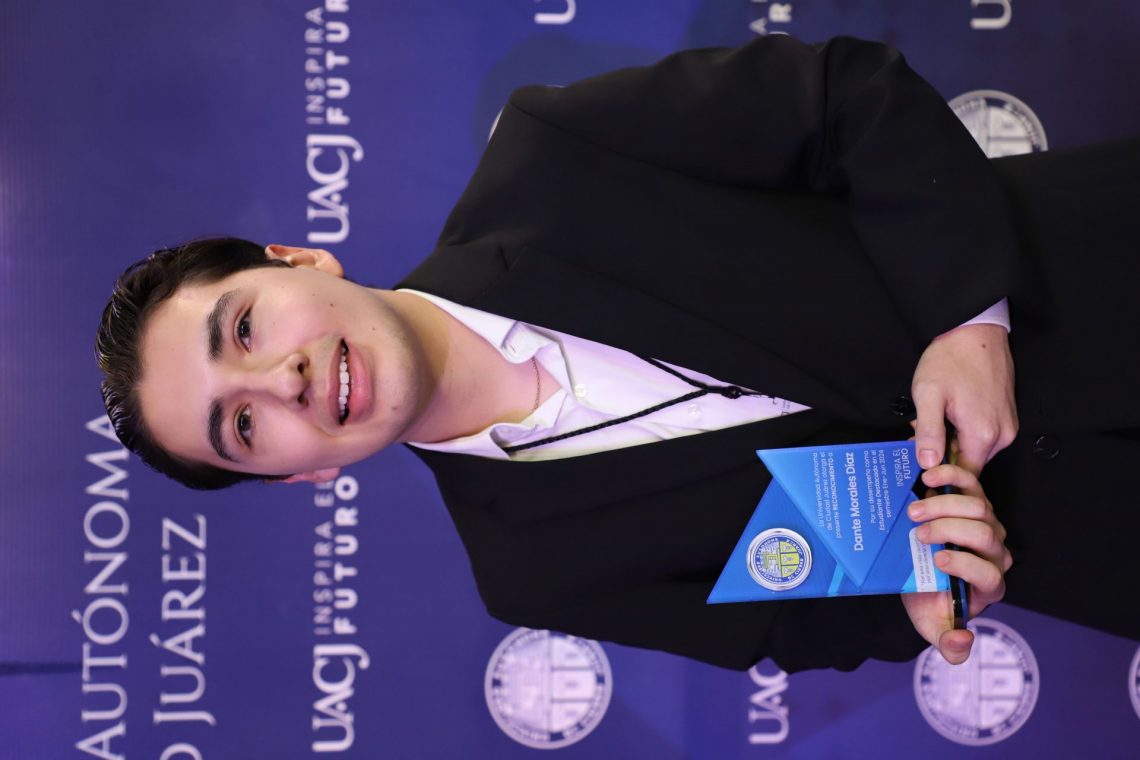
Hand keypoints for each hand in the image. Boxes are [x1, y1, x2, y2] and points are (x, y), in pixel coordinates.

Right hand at [901, 464, 1011, 663]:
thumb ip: (948, 643)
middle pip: (983, 533)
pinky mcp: (974, 498)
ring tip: (913, 511)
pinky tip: (928, 478)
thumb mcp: (932, 625)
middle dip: (948, 529)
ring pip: (978, 506)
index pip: (988, 573)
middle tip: (916, 532)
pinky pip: (970, 481)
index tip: (935, 560)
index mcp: (990, 584)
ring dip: (943, 505)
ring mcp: (987, 522)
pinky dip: (950, 476)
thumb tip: (963, 642)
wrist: (918, 568)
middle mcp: (995, 552)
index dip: (964, 565)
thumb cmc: (927, 596)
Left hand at [911, 323, 1017, 476]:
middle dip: (944, 454)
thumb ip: (929, 433)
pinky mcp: (1008, 416)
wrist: (975, 332)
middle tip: (922, 433)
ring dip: (954, 441)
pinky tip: (952, 413)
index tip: (922, 462)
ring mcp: (1008, 425)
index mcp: (983, 434)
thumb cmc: (950, 359)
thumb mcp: (928, 395)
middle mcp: (1002, 435)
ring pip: (977, 450)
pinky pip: (985, 436)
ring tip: (937, 418)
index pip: (964, 475)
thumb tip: (928, 464)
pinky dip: (966, 431)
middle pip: (970, 463)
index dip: (941, 473)